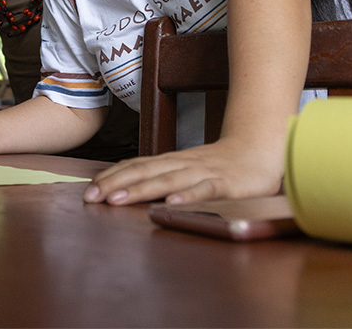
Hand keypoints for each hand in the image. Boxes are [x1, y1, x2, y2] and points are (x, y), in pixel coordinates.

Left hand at [82, 138, 283, 206]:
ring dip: (141, 189)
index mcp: (173, 161)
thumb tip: (133, 185)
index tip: (89, 188)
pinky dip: (187, 196)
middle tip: (90, 196)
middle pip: (145, 172)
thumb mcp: (189, 167)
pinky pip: (204, 190)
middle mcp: (184, 164)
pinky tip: (171, 203)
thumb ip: (165, 174)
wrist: (262, 148)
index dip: (112, 176)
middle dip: (115, 184)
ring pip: (167, 180)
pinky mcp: (226, 184)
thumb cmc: (222, 163)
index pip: (137, 165)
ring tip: (117, 200)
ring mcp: (204, 172)